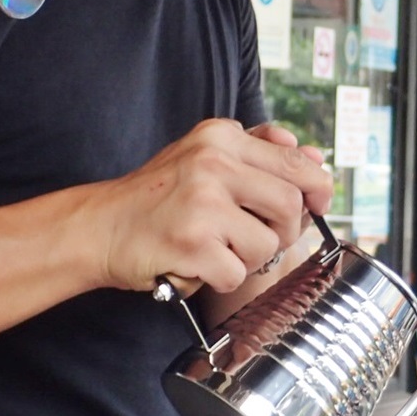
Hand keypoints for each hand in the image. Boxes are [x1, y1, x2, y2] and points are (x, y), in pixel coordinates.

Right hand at [87, 118, 332, 294]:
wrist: (99, 227)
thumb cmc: (156, 197)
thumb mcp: (203, 155)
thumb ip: (258, 151)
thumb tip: (316, 158)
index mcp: (220, 137)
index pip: (294, 160)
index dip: (317, 188)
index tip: (316, 205)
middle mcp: (212, 163)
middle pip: (290, 204)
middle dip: (284, 231)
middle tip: (257, 238)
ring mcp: (202, 204)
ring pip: (268, 245)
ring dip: (248, 259)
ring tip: (216, 249)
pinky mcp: (192, 244)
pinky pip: (236, 274)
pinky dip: (219, 278)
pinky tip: (195, 263)